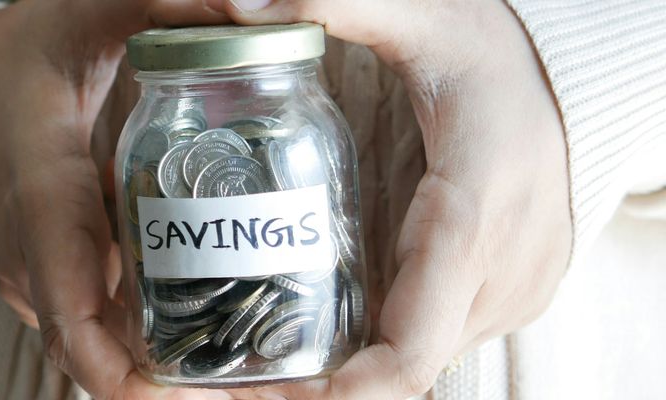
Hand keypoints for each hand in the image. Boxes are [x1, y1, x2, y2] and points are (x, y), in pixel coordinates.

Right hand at [0, 1, 232, 398]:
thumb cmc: (15, 58)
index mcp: (39, 198)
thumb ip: (165, 3)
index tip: (179, 393)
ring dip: (164, 354)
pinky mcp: (40, 279)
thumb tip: (253, 7)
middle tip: (255, 378)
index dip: (117, 370)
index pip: (69, 310)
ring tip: (246, 356)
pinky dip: (144, 326)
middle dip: (169, 375)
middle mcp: (30, 255)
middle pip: (96, 347)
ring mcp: (31, 276)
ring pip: (98, 340)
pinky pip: (93, 319)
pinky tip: (203, 306)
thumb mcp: (84, 13)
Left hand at [209, 0, 571, 397]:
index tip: (266, 392)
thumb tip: (242, 3)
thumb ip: (338, 7)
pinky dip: (368, 351)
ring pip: (410, 362)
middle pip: (397, 370)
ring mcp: (506, 296)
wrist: (579, 80)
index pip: (411, 348)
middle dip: (310, 387)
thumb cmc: (497, 53)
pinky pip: (426, 341)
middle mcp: (497, 278)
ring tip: (243, 365)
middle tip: (218, 381)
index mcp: (472, 220)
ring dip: (335, 375)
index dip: (343, 392)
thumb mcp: (423, 19)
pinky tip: (304, 333)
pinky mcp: (500, 297)